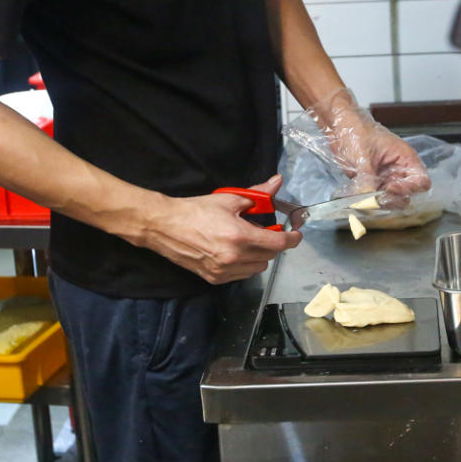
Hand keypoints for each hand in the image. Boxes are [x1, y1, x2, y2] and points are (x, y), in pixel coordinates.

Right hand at [135, 175, 301, 283]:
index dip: (291, 239)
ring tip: (248, 242)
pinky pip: (242, 275)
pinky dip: (245, 265)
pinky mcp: (214, 278)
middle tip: (267, 232)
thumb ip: (257, 194)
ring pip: (257, 268)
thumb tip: (277, 182)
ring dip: (260, 255)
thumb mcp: (229, 198)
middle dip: (273, 244)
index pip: (277, 243)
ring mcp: (224, 271)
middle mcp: (233, 257)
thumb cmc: (195, 210)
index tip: (296, 235)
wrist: (165, 226)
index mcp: (239, 236)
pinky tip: (236, 252)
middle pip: (269, 256)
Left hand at [313, 89, 430, 207]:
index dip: (409, 189)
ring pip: (391, 199)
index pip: (421, 181)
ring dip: (380, 203)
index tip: (390, 188)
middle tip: (377, 199)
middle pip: (407, 195)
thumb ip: (367, 180)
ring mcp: (385, 177)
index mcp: (405, 158)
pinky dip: (368, 201)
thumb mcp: (363, 156)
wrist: (340, 126)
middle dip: (393, 200)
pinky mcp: (372, 182)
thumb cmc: (356, 130)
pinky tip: (358, 198)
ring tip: (366, 200)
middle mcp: (398, 170)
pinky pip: (375, 198)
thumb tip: (368, 201)